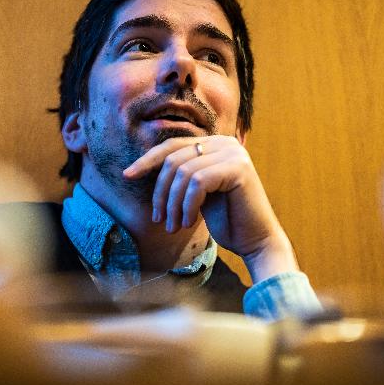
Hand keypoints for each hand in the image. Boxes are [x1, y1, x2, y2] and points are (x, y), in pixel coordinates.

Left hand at [123, 136, 298, 281]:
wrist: (256, 241)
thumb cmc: (226, 220)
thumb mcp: (196, 193)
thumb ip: (179, 175)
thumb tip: (140, 166)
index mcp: (215, 144)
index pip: (172, 146)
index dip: (147, 160)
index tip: (127, 175)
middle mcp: (225, 143)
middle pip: (174, 159)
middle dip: (161, 192)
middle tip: (159, 219)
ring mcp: (233, 153)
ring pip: (183, 173)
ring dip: (173, 204)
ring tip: (174, 226)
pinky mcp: (238, 168)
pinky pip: (197, 182)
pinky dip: (187, 205)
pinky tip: (190, 222)